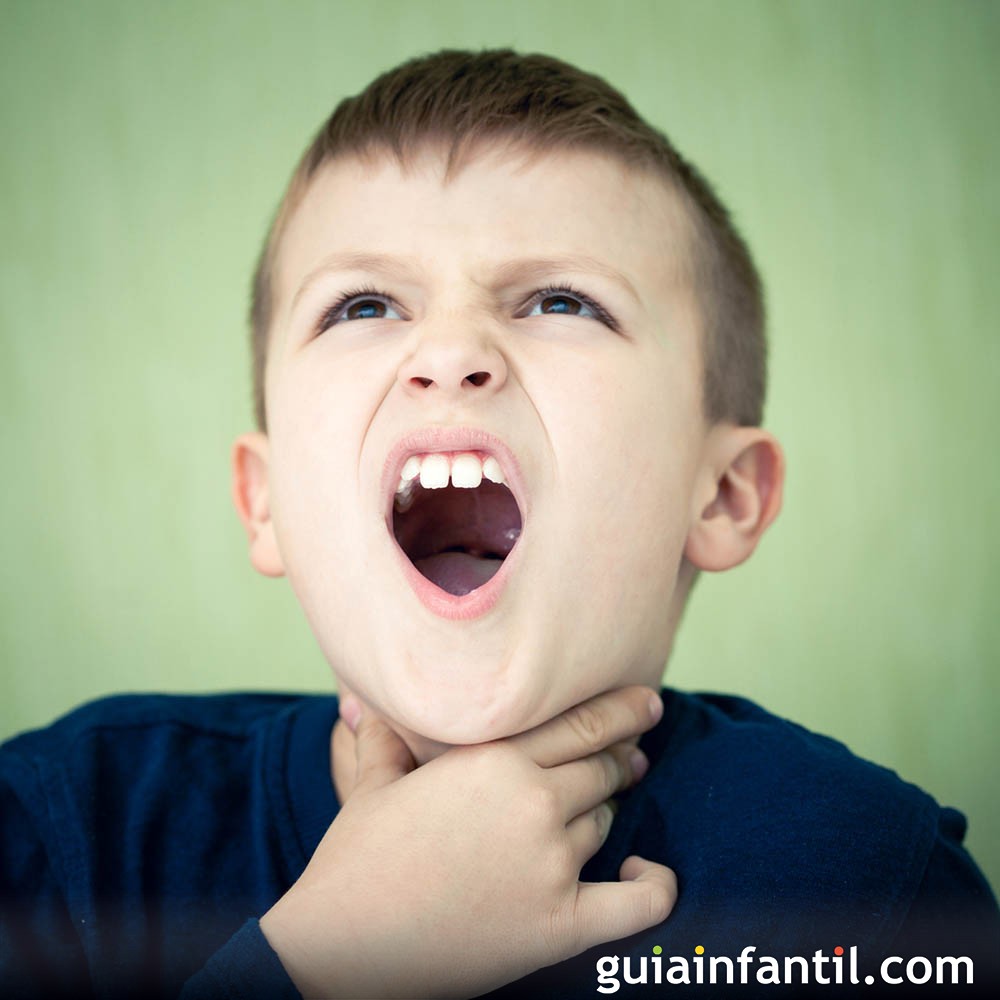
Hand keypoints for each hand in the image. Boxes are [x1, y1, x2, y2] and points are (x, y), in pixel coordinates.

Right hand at [260, 687, 675, 998]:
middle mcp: (533, 802)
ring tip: (593, 809)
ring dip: (603, 814)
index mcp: (495, 760)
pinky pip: (637, 904)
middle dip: (621, 758)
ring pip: (604, 822)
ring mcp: (551, 863)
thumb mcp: (373, 786)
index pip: (582, 724)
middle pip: (603, 769)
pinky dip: (654, 885)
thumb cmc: (355, 861)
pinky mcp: (559, 925)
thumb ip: (386, 739)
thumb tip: (362, 704)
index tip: (645, 702)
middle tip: (632, 755)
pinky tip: (648, 870)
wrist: (341, 947)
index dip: (622, 711)